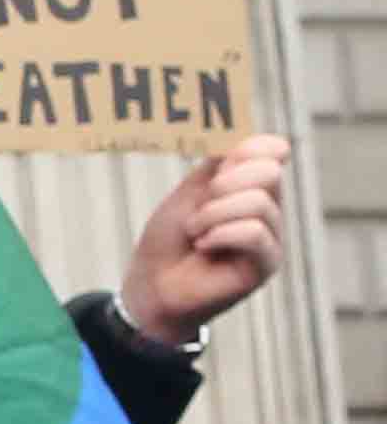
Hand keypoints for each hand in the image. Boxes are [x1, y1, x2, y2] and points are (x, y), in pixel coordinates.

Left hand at [118, 135, 287, 345]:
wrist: (151, 286)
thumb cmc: (167, 241)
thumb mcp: (188, 194)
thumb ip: (218, 165)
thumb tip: (251, 137)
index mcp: (251, 187)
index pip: (272, 151)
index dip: (245, 150)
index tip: (214, 170)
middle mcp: (268, 209)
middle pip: (269, 172)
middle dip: (225, 184)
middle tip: (199, 207)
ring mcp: (270, 237)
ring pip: (260, 203)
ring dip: (214, 214)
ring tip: (194, 233)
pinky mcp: (266, 264)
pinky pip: (256, 233)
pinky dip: (222, 234)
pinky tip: (204, 246)